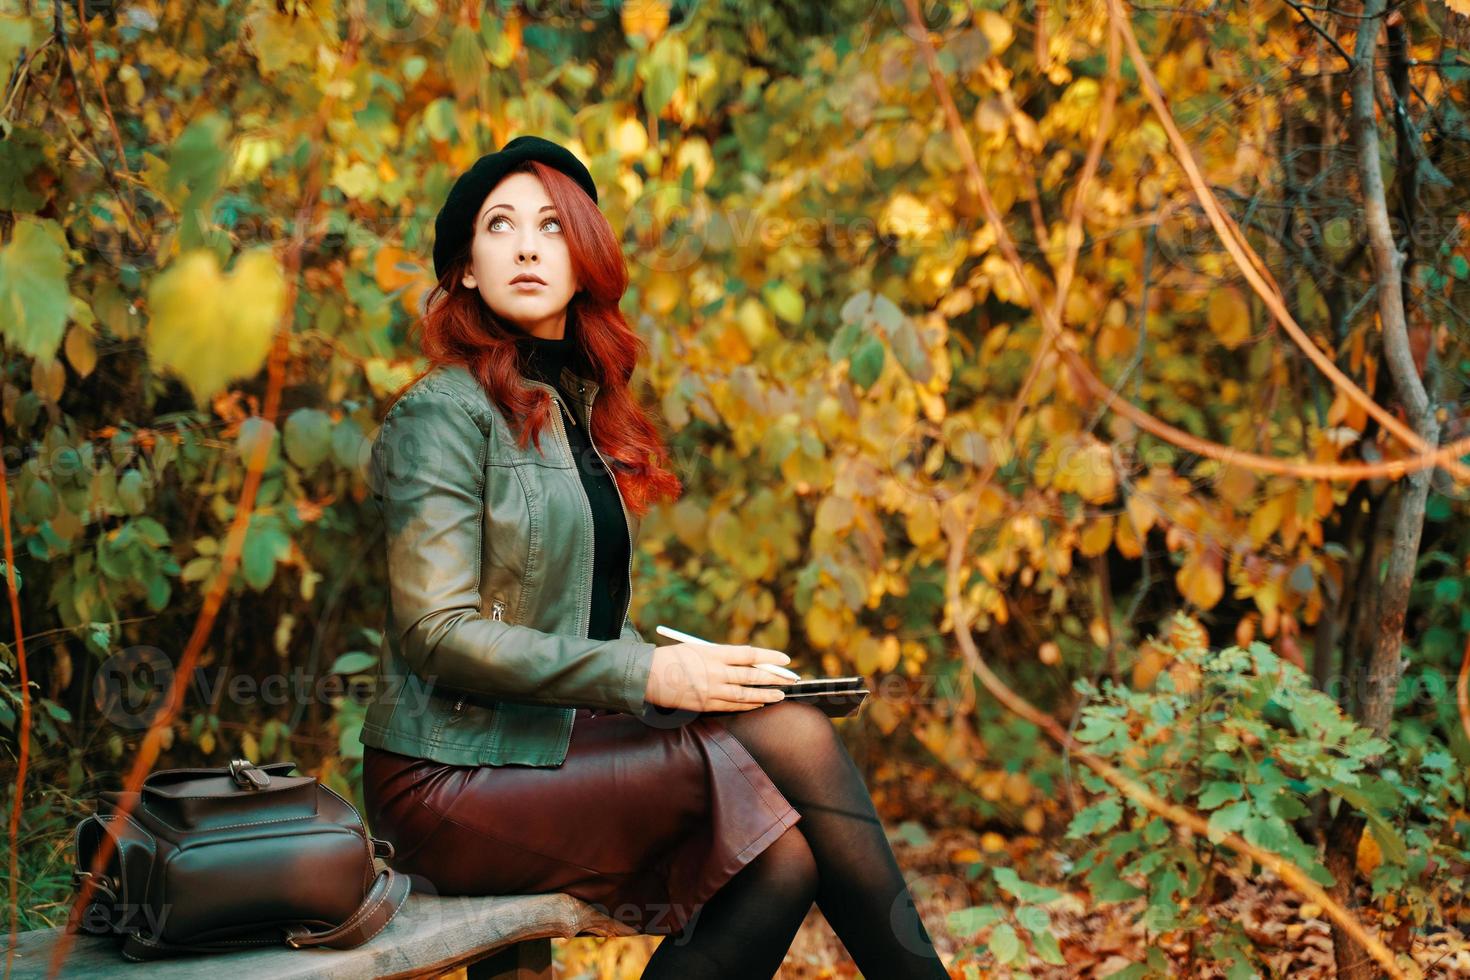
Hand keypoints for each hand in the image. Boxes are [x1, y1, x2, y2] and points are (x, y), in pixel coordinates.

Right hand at [644, 643, 791, 712]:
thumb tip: (746, 662)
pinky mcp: (705, 704)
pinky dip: (748, 704)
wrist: (647, 676)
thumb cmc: (673, 658)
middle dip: (775, 677)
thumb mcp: (698, 649)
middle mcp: (715, 672)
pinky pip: (732, 705)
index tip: (785, 660)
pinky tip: (759, 703)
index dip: (770, 657)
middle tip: (791, 679)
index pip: (749, 654)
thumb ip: (720, 656)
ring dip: (765, 695)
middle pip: (752, 675)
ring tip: (781, 694)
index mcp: (714, 653)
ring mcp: (711, 690)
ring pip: (745, 694)